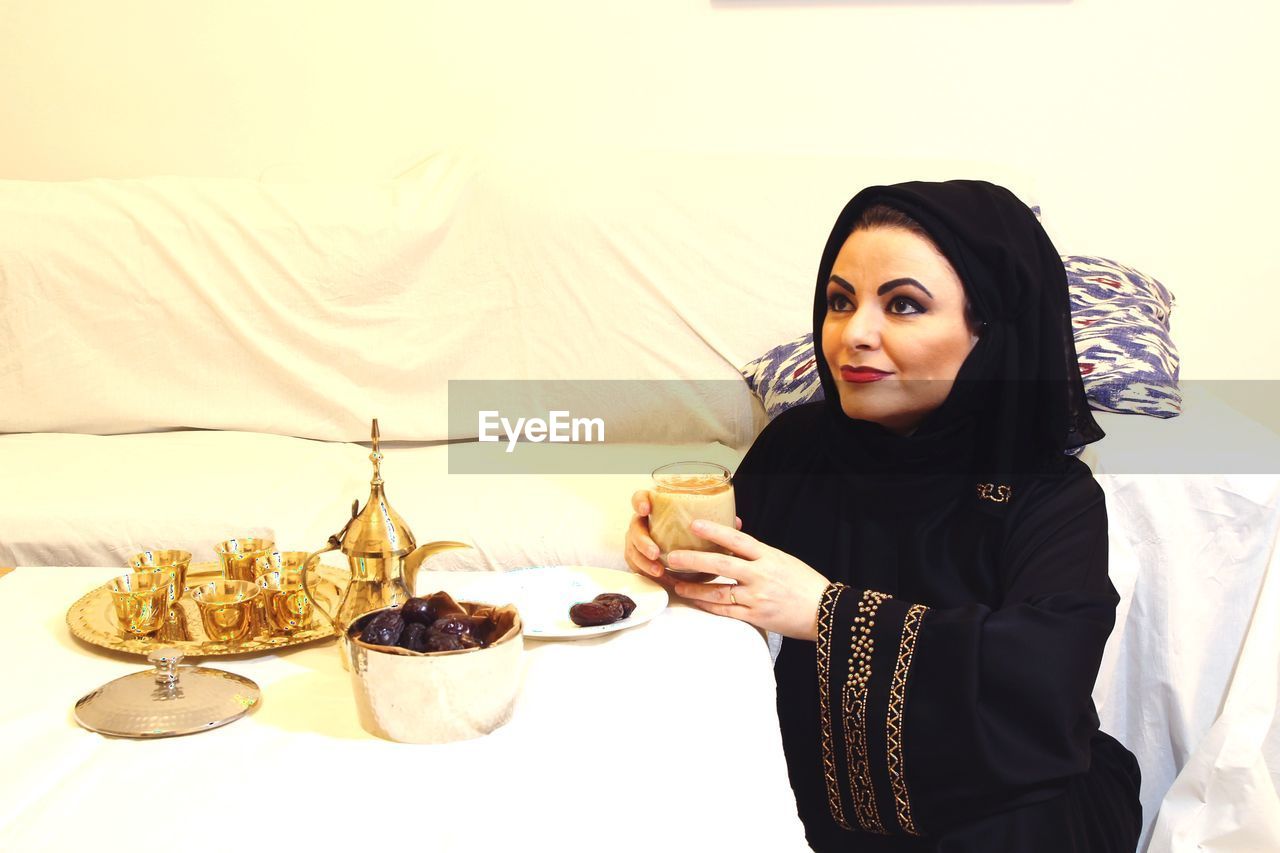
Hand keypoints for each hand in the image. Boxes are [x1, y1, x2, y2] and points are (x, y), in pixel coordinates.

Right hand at [623, 491, 742, 591]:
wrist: (685, 554)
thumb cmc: (692, 536)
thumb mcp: (705, 529)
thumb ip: (717, 523)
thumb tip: (736, 522)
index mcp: (658, 510)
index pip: (642, 498)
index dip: (640, 501)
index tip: (646, 509)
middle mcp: (645, 524)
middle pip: (635, 527)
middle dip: (642, 541)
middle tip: (655, 552)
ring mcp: (639, 542)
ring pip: (632, 549)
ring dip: (644, 561)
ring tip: (659, 571)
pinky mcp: (639, 559)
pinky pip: (636, 565)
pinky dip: (646, 572)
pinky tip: (658, 578)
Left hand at [667, 520, 829, 641]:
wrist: (826, 612)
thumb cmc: (805, 583)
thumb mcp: (783, 559)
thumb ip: (758, 552)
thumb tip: (731, 541)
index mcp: (769, 556)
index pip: (737, 540)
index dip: (714, 531)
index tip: (694, 525)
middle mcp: (761, 575)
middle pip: (720, 565)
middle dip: (693, 560)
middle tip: (672, 557)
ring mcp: (757, 597)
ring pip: (717, 591)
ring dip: (694, 588)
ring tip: (677, 583)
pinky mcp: (756, 616)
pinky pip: (725, 611)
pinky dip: (707, 605)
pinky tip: (695, 601)